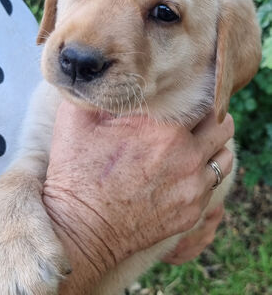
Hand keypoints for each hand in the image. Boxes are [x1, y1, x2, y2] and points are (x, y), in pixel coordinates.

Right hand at [43, 101, 233, 293]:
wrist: (80, 227)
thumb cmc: (76, 170)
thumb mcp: (77, 118)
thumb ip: (100, 91)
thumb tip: (111, 72)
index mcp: (163, 128)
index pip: (201, 99)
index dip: (191, 94)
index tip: (180, 96)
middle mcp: (187, 156)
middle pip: (222, 125)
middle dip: (209, 117)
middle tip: (191, 117)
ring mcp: (193, 187)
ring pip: (225, 155)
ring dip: (213, 145)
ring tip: (193, 143)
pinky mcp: (192, 211)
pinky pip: (214, 184)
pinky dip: (204, 173)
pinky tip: (182, 171)